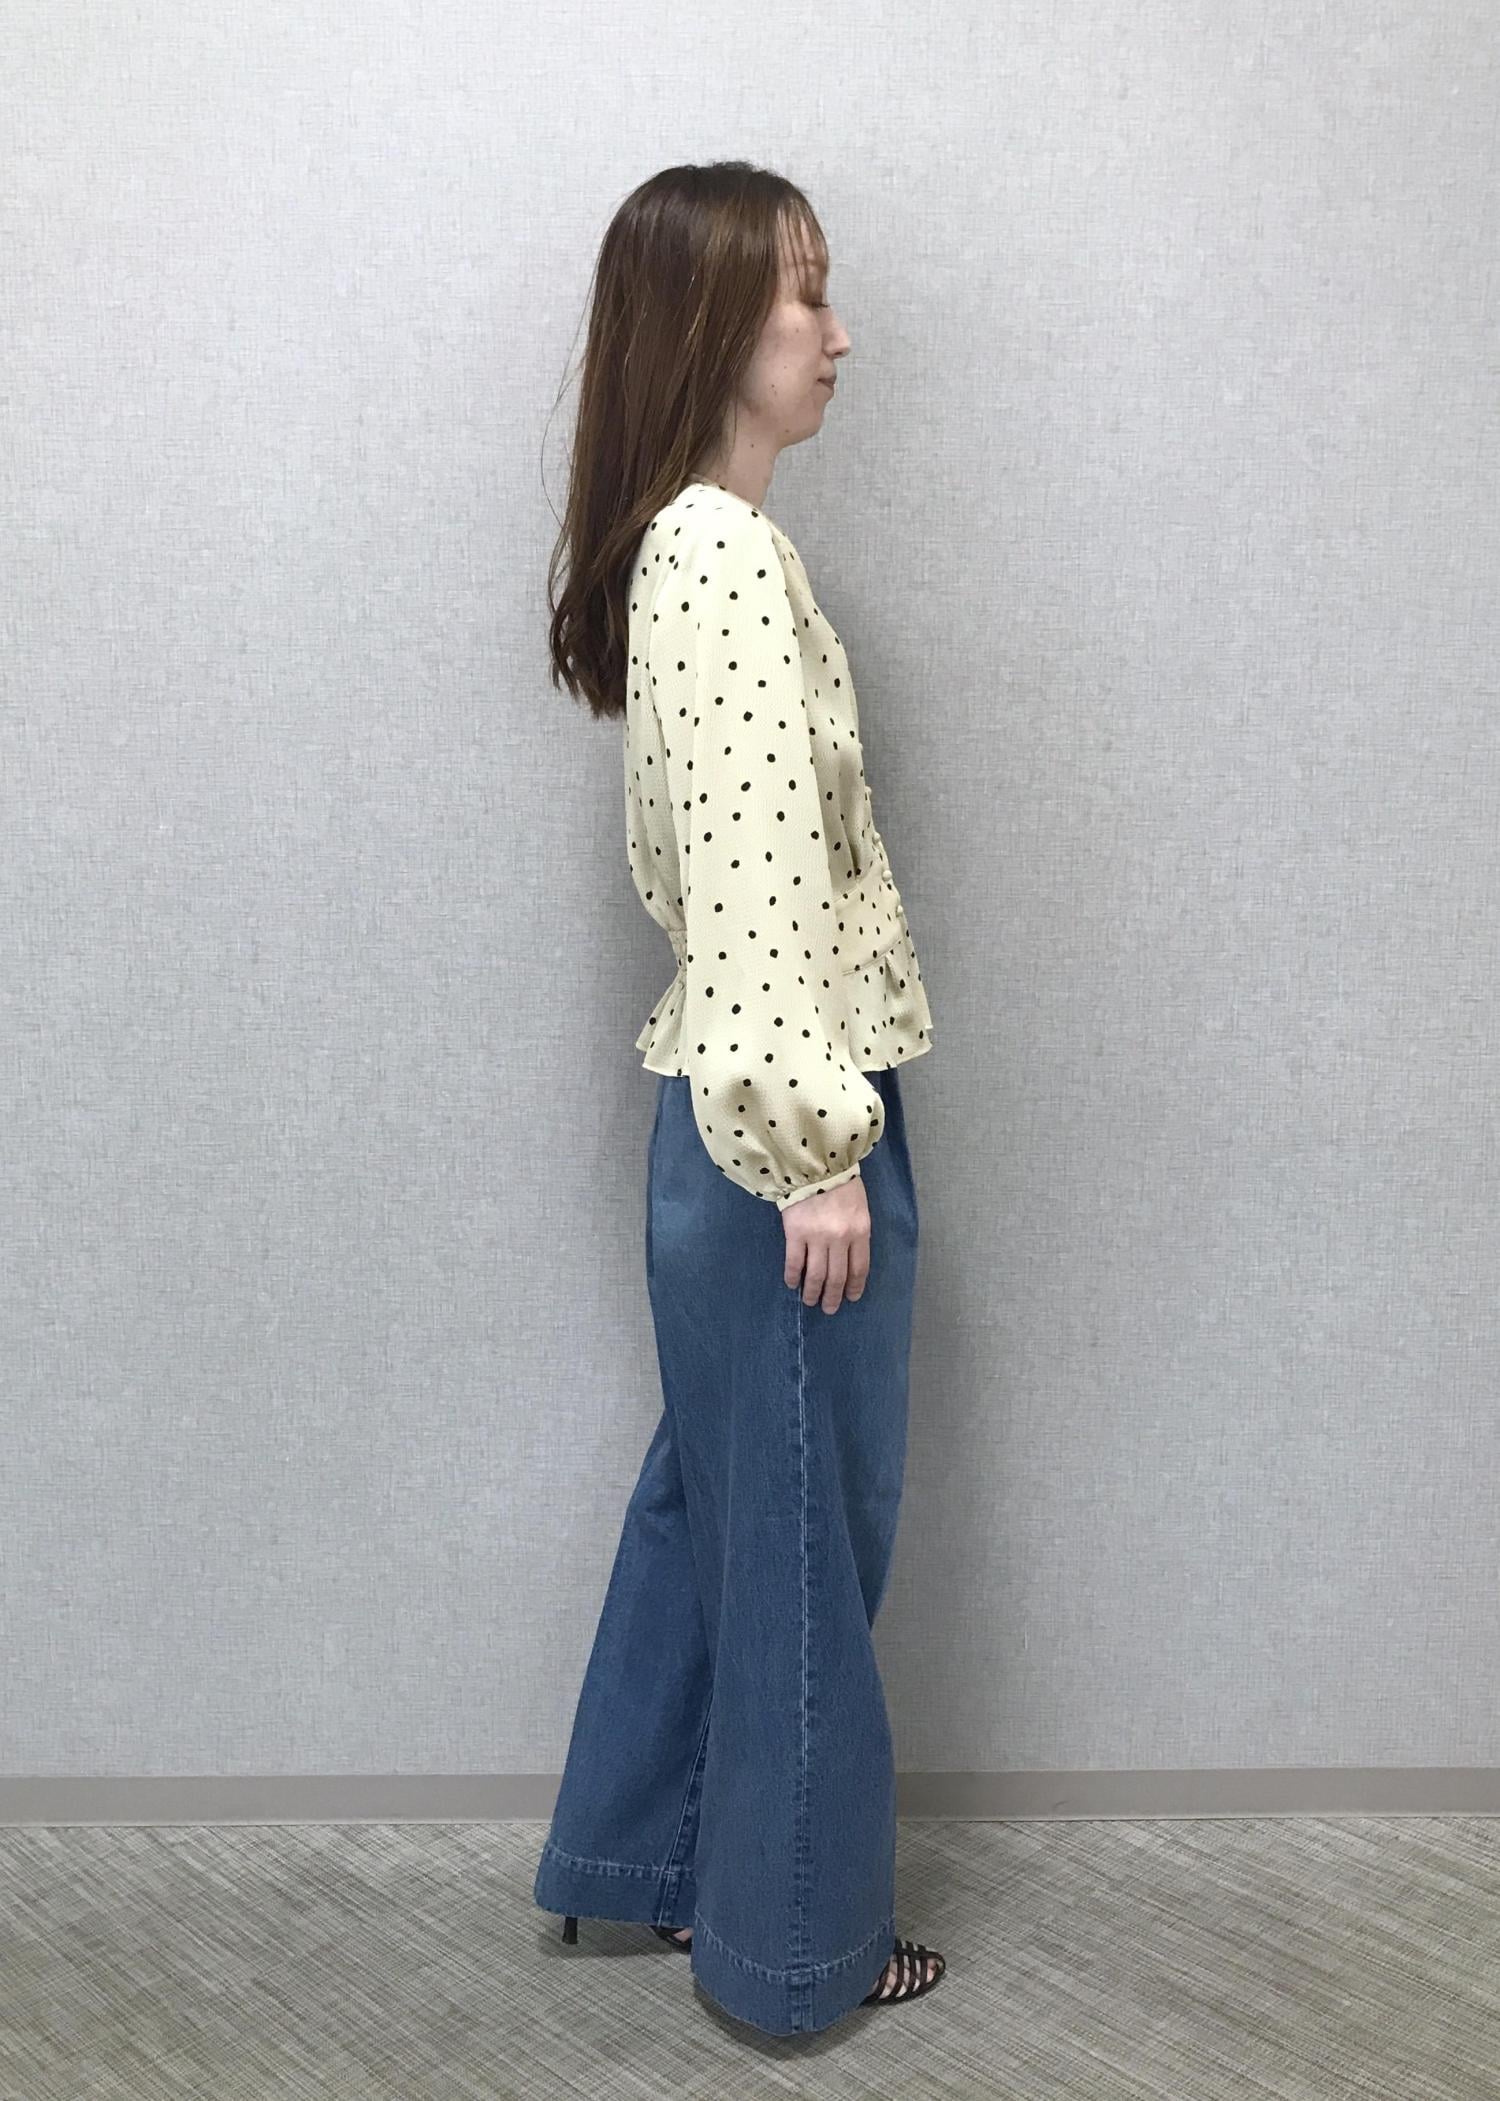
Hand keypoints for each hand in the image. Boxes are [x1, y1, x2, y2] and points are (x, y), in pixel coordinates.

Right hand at [782, 1173, 870, 1313]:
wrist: (814, 1163)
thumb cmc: (840, 1182)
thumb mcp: (859, 1207)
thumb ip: (856, 1232)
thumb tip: (848, 1259)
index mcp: (860, 1231)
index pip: (859, 1268)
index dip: (854, 1286)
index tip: (851, 1298)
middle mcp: (840, 1238)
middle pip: (837, 1276)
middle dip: (833, 1296)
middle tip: (829, 1309)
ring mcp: (817, 1237)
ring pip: (816, 1274)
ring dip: (813, 1292)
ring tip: (810, 1301)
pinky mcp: (795, 1232)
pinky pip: (794, 1262)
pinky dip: (793, 1276)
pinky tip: (792, 1284)